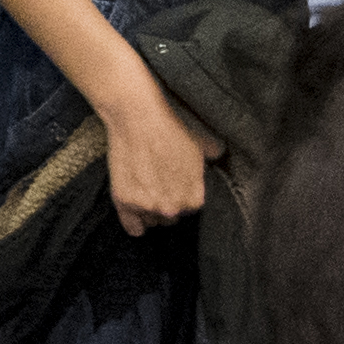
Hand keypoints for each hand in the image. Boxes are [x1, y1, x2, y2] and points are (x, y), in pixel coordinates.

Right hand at [99, 74, 212, 234]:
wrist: (137, 116)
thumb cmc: (170, 126)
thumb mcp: (201, 142)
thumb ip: (213, 157)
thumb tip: (218, 157)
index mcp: (194, 197)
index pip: (191, 208)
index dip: (183, 193)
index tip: (176, 183)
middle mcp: (172, 207)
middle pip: (172, 216)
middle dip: (167, 201)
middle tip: (160, 182)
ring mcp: (147, 206)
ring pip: (152, 220)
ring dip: (150, 209)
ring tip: (146, 190)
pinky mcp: (124, 201)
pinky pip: (133, 227)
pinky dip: (134, 222)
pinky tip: (137, 216)